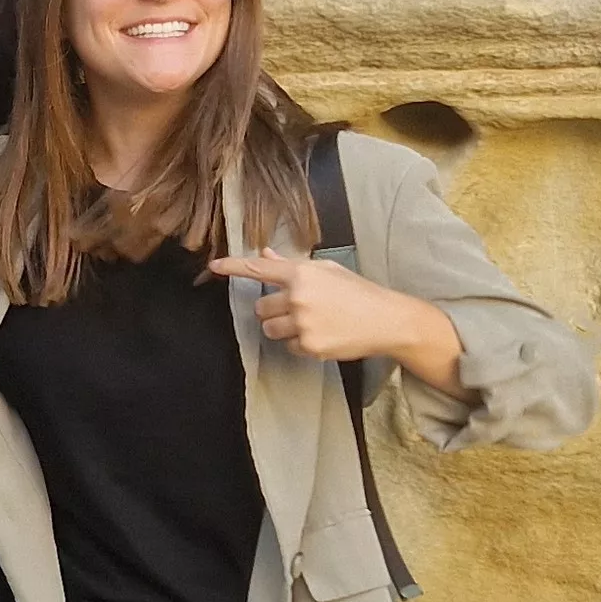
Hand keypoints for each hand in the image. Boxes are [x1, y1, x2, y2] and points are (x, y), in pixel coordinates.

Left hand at [206, 253, 472, 399]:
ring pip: (270, 329)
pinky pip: (289, 346)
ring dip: (283, 328)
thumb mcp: (327, 271)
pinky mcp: (309, 346)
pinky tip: (323, 335)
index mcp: (302, 274)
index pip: (258, 269)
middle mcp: (298, 297)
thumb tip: (265, 255)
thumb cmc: (358, 292)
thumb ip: (292, 266)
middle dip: (273, 310)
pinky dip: (301, 343)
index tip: (213, 266)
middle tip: (298, 309)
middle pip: (260, 308)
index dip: (233, 267)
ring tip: (312, 323)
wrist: (387, 320)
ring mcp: (303, 323)